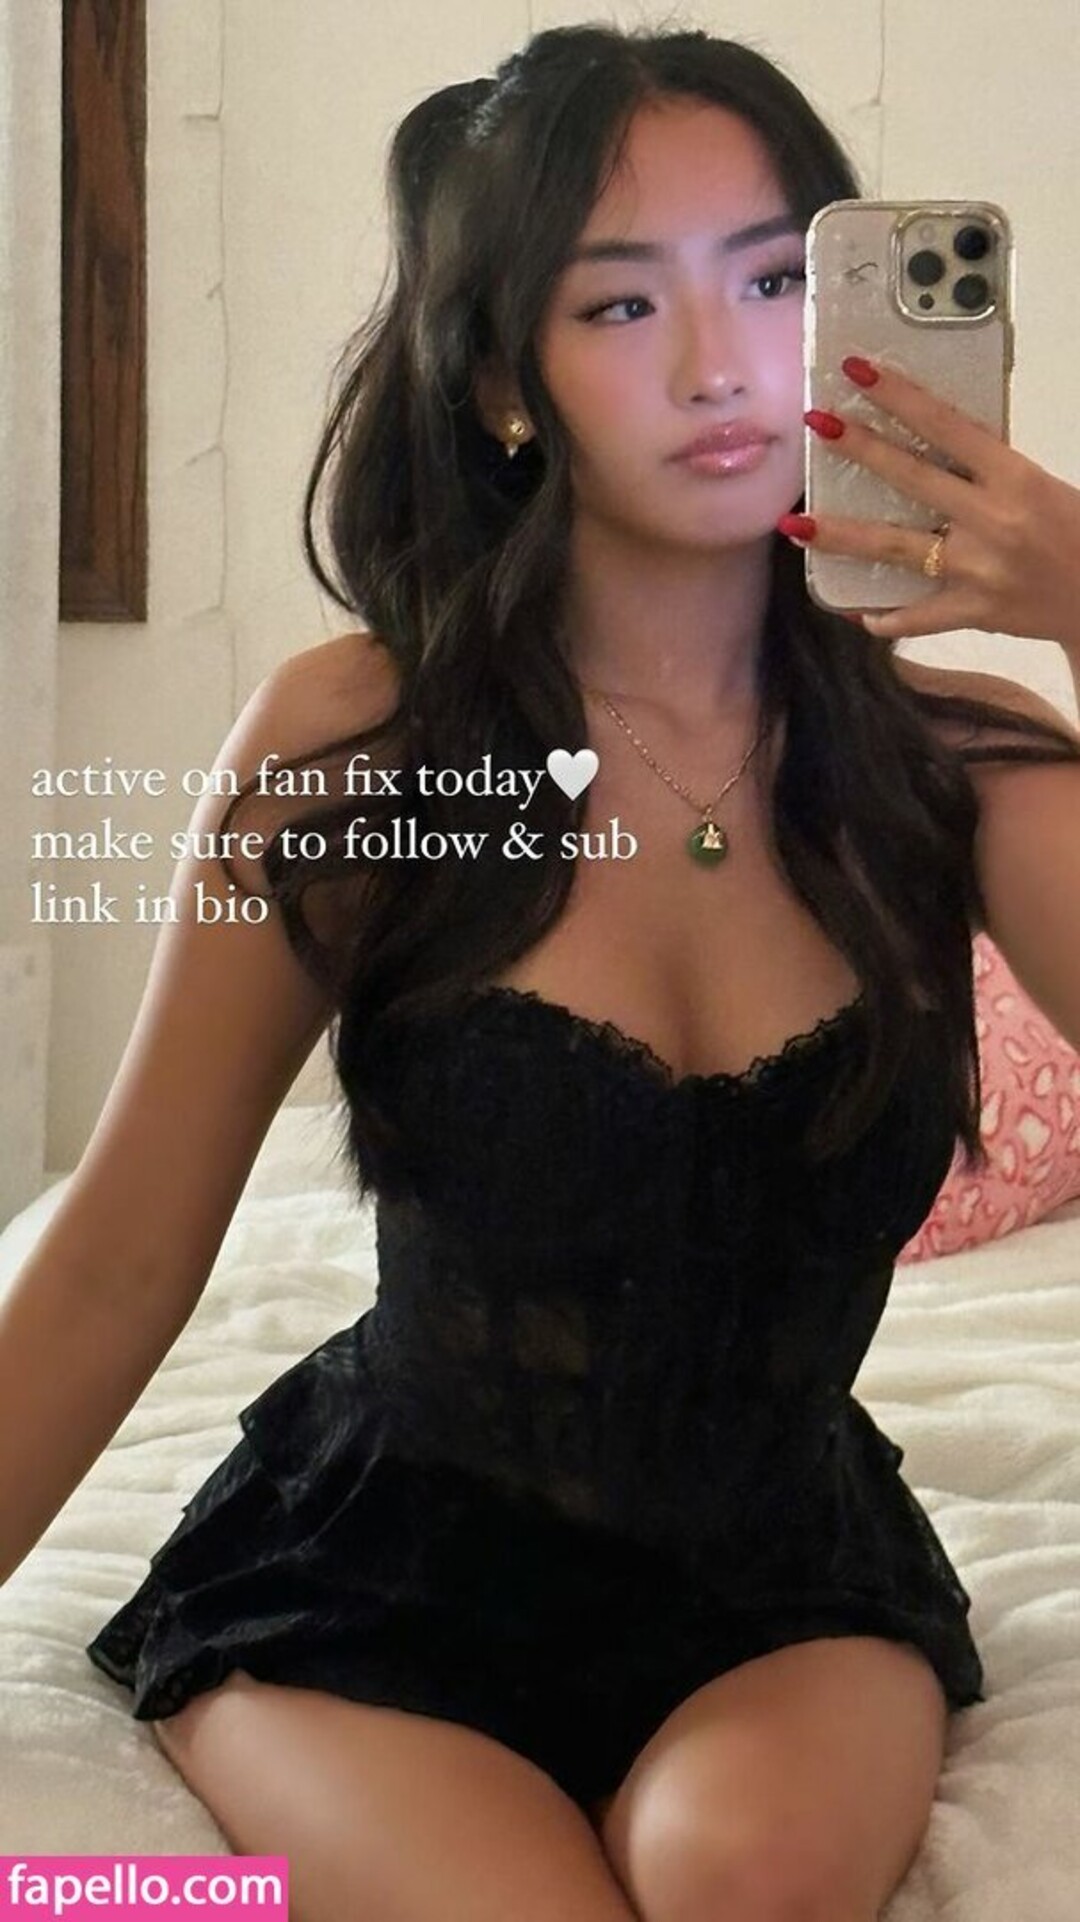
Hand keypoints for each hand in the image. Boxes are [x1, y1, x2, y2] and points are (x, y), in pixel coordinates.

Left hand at [782, 355, 1079, 653]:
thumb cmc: (1072, 530)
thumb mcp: (1036, 484)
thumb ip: (985, 469)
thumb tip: (925, 444)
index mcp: (1014, 477)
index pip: (947, 426)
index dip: (901, 396)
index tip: (859, 372)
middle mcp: (992, 519)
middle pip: (913, 478)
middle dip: (860, 448)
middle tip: (817, 422)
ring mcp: (978, 569)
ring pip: (896, 548)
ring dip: (842, 535)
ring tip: (796, 524)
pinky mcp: (974, 611)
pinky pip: (918, 617)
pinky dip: (886, 616)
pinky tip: (855, 610)